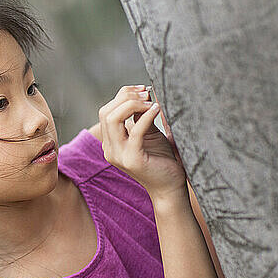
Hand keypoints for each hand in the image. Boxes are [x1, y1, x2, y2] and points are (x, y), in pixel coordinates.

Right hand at [98, 85, 186, 201]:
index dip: (123, 95)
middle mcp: (109, 149)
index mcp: (110, 142)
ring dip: (133, 105)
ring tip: (150, 102)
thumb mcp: (149, 132)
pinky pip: (135, 131)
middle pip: (106, 112)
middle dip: (126, 97)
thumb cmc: (161, 159)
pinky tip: (157, 109)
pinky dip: (146, 116)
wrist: (170, 187)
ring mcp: (118, 155)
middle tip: (147, 94)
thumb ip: (141, 116)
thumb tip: (143, 94)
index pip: (106, 111)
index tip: (143, 90)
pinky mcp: (132, 159)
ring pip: (113, 119)